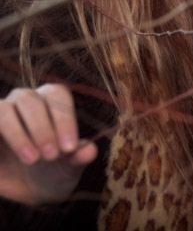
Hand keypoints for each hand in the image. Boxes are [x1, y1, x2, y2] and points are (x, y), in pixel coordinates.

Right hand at [0, 83, 96, 204]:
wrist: (28, 190)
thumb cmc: (53, 170)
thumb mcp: (68, 168)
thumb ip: (79, 157)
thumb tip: (90, 150)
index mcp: (51, 100)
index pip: (57, 95)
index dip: (64, 119)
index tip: (70, 147)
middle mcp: (25, 100)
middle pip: (31, 100)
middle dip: (42, 128)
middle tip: (51, 155)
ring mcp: (2, 112)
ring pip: (4, 110)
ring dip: (18, 134)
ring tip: (32, 159)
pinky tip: (4, 160)